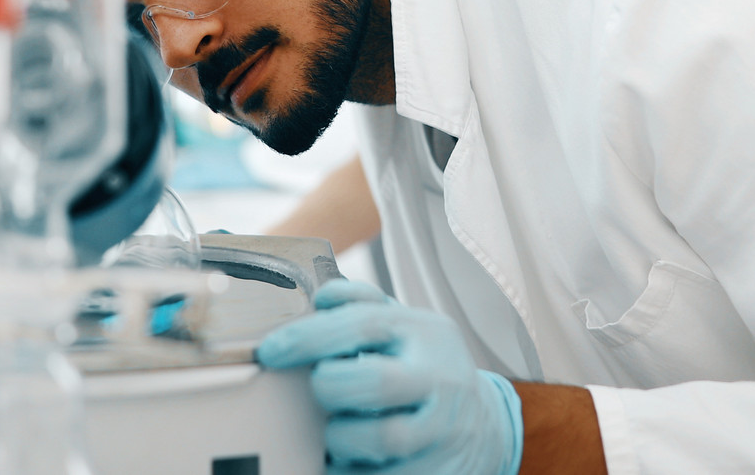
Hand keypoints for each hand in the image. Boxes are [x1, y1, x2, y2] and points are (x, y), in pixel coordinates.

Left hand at [256, 279, 522, 473]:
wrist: (483, 427)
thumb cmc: (425, 369)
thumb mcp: (406, 325)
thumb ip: (363, 304)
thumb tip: (322, 298)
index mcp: (426, 334)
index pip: (365, 325)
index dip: (310, 336)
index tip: (271, 351)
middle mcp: (439, 380)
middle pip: (374, 382)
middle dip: (330, 386)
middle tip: (322, 389)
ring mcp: (441, 431)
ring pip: (379, 437)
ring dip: (341, 436)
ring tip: (338, 430)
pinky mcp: (435, 474)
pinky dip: (349, 469)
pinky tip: (348, 458)